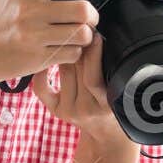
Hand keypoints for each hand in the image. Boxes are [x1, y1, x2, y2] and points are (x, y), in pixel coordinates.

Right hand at [0, 0, 103, 86]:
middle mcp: (31, 11)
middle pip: (82, 10)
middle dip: (93, 14)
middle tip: (89, 16)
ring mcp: (35, 36)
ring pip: (81, 34)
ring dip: (86, 34)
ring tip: (79, 32)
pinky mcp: (39, 58)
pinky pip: (72, 54)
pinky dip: (74, 51)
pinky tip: (66, 47)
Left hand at [32, 31, 132, 152]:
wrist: (107, 133)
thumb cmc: (117, 106)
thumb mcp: (121, 92)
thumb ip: (112, 71)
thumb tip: (101, 39)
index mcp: (106, 104)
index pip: (93, 77)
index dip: (94, 54)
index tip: (96, 36)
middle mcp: (86, 109)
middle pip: (77, 71)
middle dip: (80, 48)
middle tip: (79, 28)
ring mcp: (69, 111)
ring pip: (63, 73)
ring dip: (65, 53)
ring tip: (67, 37)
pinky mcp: (57, 111)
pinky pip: (43, 89)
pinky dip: (41, 73)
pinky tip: (46, 59)